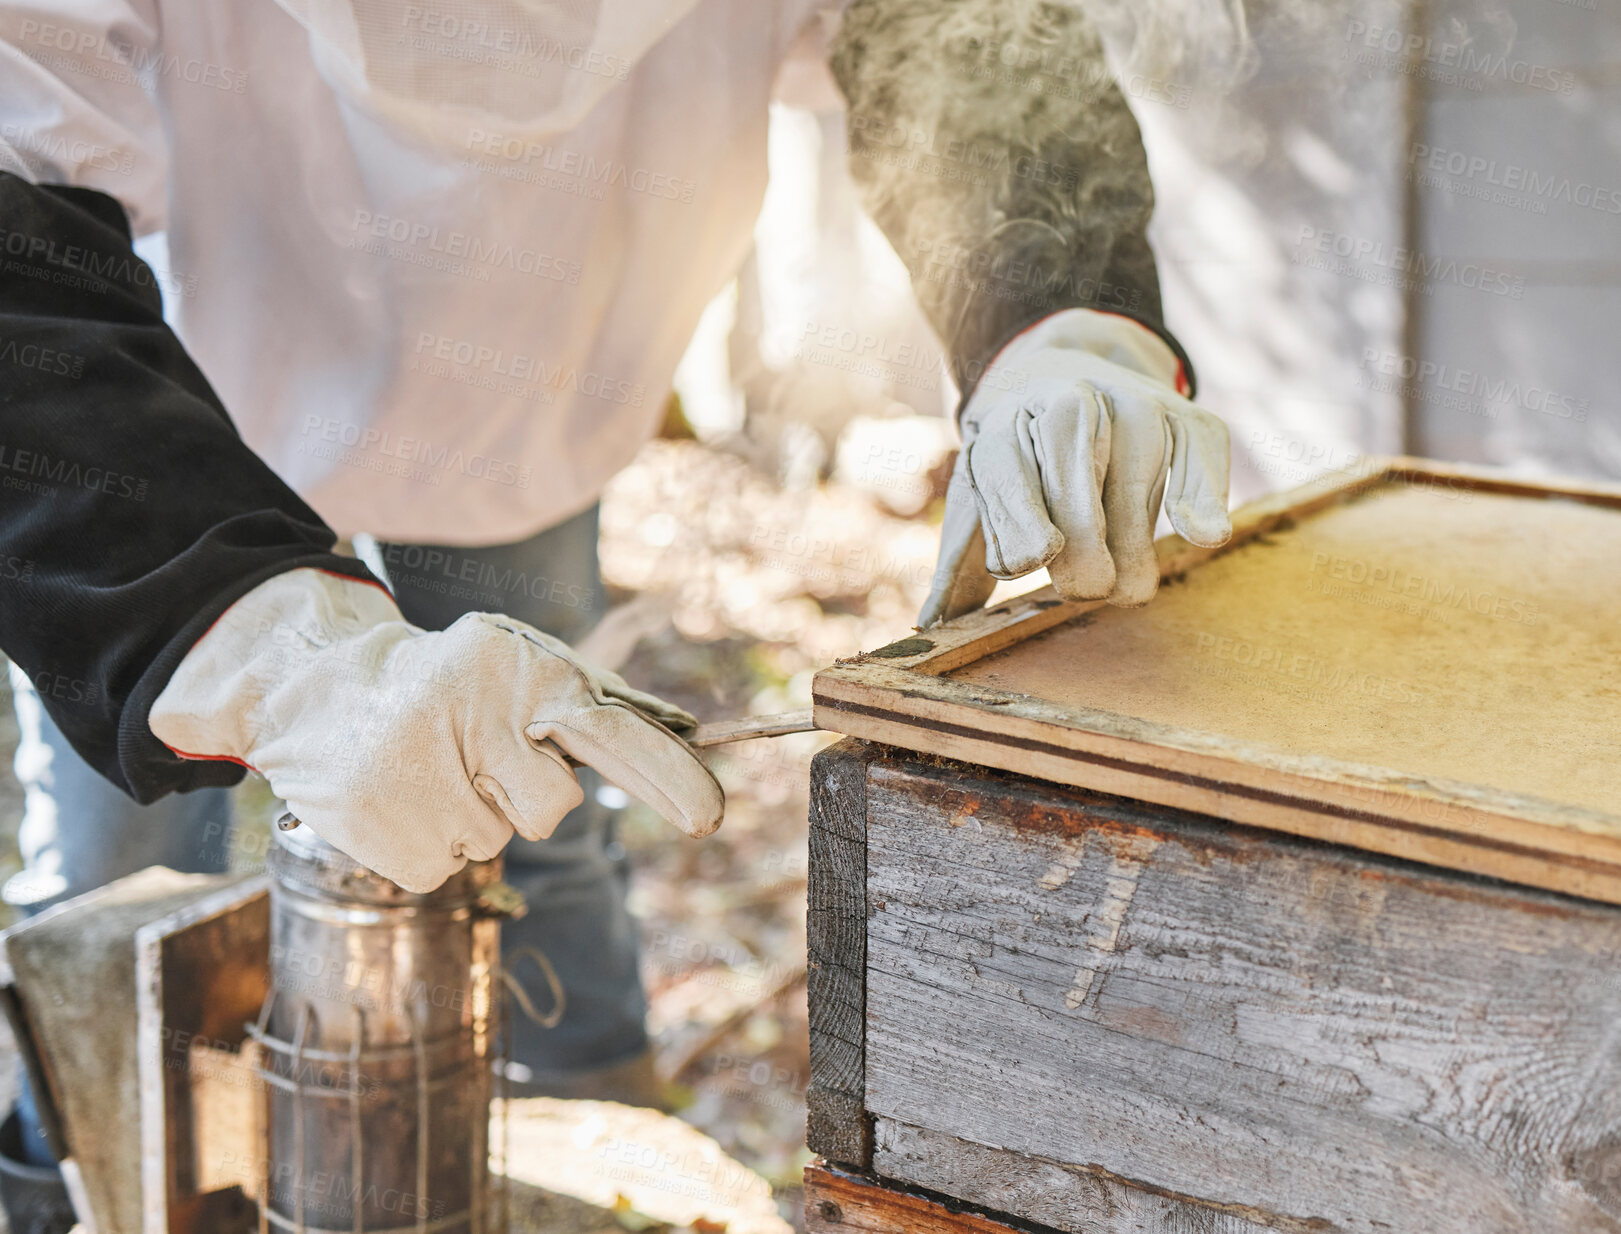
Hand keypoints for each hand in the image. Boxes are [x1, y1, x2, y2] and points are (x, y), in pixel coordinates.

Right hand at [149, 569, 722, 891]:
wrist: (319, 688)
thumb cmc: (450, 680)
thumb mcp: (518, 664)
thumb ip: (595, 700)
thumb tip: (688, 734)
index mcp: (519, 672)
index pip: (606, 728)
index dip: (663, 774)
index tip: (710, 814)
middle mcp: (471, 718)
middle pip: (553, 805)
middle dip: (526, 794)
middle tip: (478, 757)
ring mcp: (419, 777)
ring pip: (497, 838)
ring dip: (473, 815)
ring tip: (428, 767)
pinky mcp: (380, 831)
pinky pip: (448, 868)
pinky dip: (432, 844)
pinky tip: (402, 798)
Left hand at [919, 309, 1231, 627]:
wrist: (1070, 378)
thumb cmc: (1019, 467)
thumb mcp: (980, 503)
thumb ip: (962, 565)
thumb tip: (930, 628)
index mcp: (1003, 427)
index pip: (1007, 474)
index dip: (1021, 519)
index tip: (1036, 558)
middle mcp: (1067, 403)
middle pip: (1074, 477)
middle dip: (1082, 542)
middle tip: (1086, 590)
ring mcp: (1133, 404)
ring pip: (1136, 479)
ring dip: (1132, 544)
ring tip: (1125, 586)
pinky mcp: (1189, 418)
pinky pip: (1200, 456)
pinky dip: (1203, 495)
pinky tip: (1201, 533)